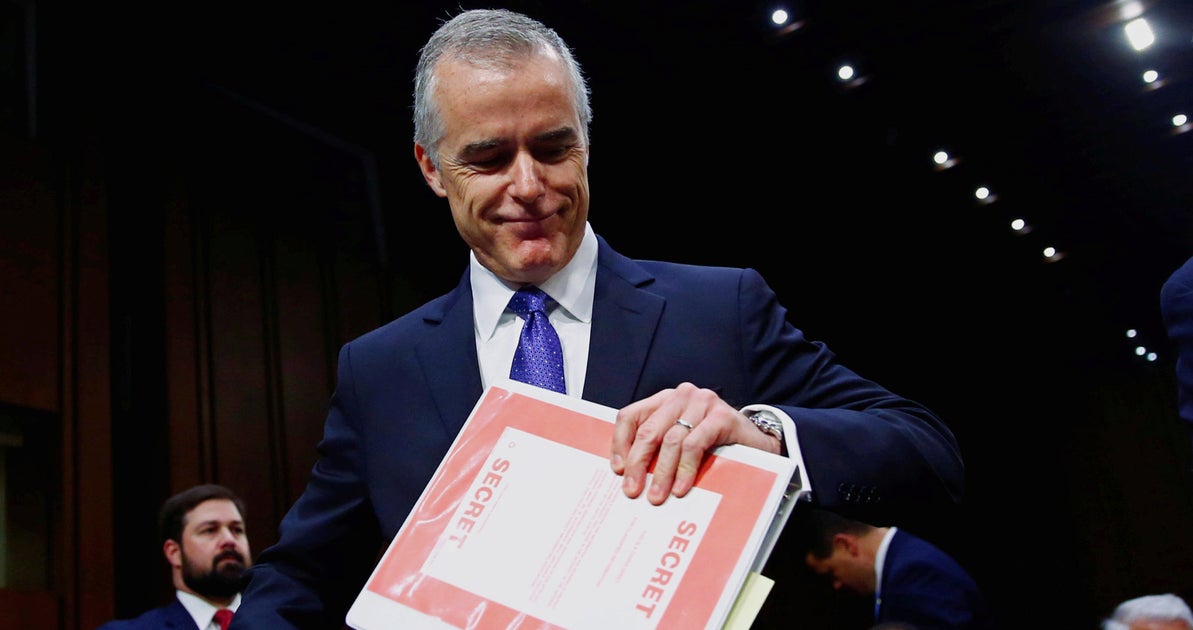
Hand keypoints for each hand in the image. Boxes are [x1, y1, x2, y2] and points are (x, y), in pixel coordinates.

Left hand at [609, 382, 780, 504]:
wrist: (757, 442)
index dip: (620, 443)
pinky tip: (681, 488)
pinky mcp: (722, 416)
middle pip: (649, 430)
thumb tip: (629, 474)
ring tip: (658, 496)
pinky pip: (695, 445)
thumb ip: (658, 446)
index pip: (631, 416)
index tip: (618, 470)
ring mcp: (703, 403)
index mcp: (665, 399)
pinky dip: (685, 469)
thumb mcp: (681, 440)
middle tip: (633, 490)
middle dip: (638, 463)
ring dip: (662, 473)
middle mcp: (682, 396)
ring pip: (671, 440)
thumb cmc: (714, 444)